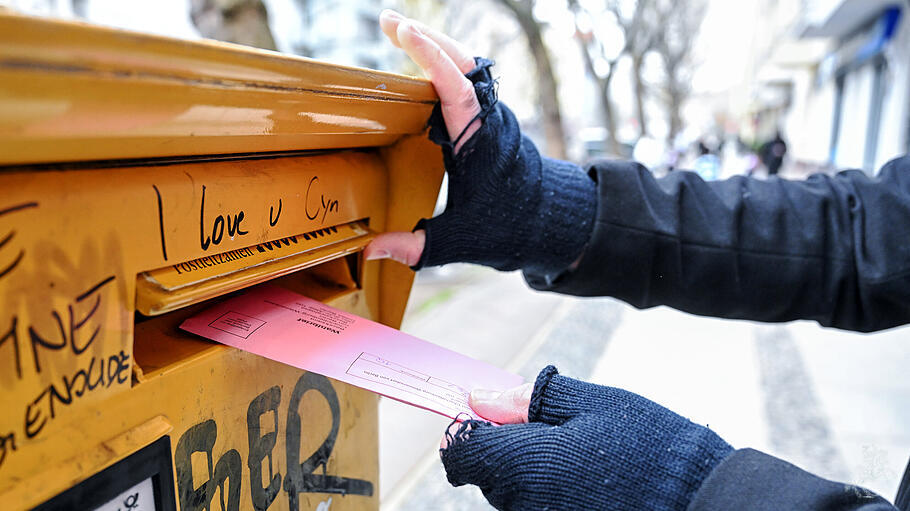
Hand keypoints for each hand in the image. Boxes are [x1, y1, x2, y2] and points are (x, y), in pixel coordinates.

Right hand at [367, 11, 595, 273]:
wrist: (553, 223)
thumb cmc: (510, 229)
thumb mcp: (461, 240)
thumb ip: (416, 247)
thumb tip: (370, 251)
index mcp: (479, 141)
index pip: (455, 87)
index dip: (430, 57)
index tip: (404, 31)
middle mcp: (489, 121)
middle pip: (461, 63)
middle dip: (425, 38)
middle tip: (388, 20)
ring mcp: (493, 117)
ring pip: (468, 67)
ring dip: (436, 45)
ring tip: (400, 30)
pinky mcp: (493, 120)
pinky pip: (469, 81)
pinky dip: (447, 64)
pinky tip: (425, 64)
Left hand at [439, 366, 732, 510]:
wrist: (701, 501)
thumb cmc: (648, 447)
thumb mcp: (590, 404)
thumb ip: (528, 400)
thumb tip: (481, 397)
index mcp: (520, 464)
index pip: (460, 451)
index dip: (474, 428)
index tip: (500, 416)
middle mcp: (520, 504)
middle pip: (488, 472)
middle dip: (512, 448)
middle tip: (564, 431)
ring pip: (514, 493)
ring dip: (535, 472)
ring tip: (586, 459)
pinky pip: (538, 508)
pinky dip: (554, 493)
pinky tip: (592, 483)